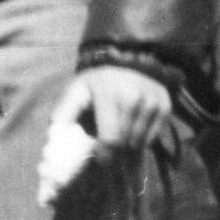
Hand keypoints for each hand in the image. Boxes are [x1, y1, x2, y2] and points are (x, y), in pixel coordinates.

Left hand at [64, 61, 178, 159]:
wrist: (129, 60)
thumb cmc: (97, 82)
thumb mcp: (77, 90)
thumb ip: (65, 111)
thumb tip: (54, 134)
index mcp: (109, 95)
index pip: (111, 138)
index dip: (105, 155)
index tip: (100, 159)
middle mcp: (135, 99)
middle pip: (126, 143)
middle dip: (116, 153)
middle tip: (107, 153)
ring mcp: (153, 103)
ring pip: (141, 143)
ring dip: (128, 148)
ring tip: (118, 141)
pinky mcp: (165, 108)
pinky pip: (153, 137)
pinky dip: (141, 140)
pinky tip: (132, 131)